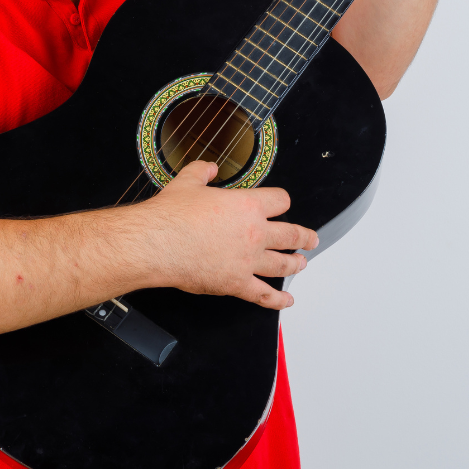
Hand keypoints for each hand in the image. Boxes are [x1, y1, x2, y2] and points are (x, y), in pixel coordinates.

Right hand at [144, 160, 317, 309]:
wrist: (158, 242)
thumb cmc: (172, 214)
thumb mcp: (188, 181)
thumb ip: (202, 171)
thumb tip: (210, 167)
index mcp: (248, 205)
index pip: (280, 200)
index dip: (282, 200)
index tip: (282, 203)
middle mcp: (255, 233)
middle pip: (291, 235)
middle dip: (304, 237)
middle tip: (310, 239)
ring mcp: (248, 261)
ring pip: (283, 264)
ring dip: (295, 264)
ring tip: (301, 263)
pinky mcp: (237, 284)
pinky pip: (263, 295)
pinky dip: (277, 299)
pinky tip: (286, 300)